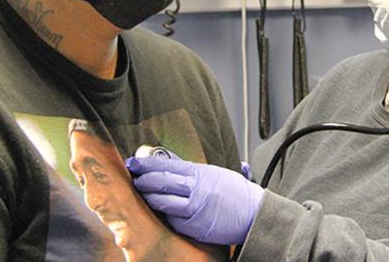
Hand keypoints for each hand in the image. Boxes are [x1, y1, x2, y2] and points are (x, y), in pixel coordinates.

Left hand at [126, 157, 263, 244]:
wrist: (253, 214)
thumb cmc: (236, 193)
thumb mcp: (215, 174)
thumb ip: (193, 170)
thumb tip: (170, 163)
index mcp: (201, 173)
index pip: (168, 164)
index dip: (148, 163)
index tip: (135, 162)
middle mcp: (196, 189)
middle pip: (161, 182)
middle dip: (144, 179)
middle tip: (135, 177)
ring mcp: (194, 209)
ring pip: (163, 202)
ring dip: (150, 197)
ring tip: (143, 194)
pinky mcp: (195, 227)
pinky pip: (173, 220)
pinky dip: (166, 214)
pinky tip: (161, 210)